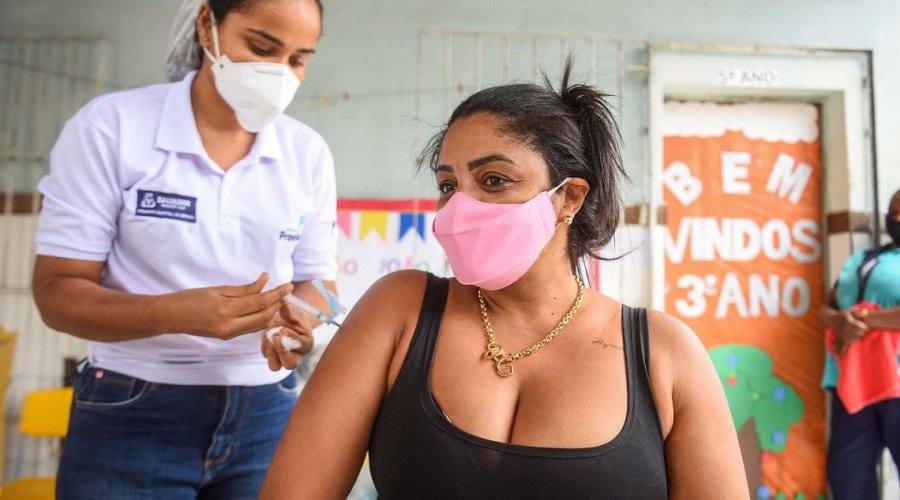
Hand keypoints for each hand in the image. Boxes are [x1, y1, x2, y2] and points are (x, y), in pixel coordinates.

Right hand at [164, 273, 292, 339]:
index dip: (277, 294)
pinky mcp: (227, 337)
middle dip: (277, 304)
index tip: (288, 285)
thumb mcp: (218, 289)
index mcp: (226, 310)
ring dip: (271, 312)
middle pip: (264, 316)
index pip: (260, 302)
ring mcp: (228, 334)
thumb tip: (264, 281)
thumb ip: (244, 289)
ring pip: (259, 324)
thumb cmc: (191, 298)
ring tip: (277, 298)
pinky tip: (263, 308)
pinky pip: (250, 328)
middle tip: (285, 291)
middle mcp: (229, 326)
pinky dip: (260, 318)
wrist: (171, 317)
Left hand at [262, 302, 313, 370]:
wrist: (290, 323)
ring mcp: (282, 358)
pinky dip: (264, 347)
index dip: (293, 338)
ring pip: (275, 366)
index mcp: (305, 344)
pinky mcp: (271, 355)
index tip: (283, 329)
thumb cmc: (296, 319)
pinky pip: (266, 355)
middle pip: (290, 364)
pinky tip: (265, 337)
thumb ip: (290, 313)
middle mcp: (295, 355)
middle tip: (276, 337)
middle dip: (281, 352)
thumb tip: (284, 305)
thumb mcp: (296, 315)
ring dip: (270, 353)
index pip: (302, 346)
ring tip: (268, 339)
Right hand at [833, 309, 868, 355]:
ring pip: (853, 337)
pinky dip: (854, 340)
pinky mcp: (840, 336)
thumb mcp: (850, 311)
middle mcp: (843, 326)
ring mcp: (841, 332)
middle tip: (865, 331)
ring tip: (861, 334)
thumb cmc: (844, 315)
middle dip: (862, 332)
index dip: (864, 328)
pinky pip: (849, 340)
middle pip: (856, 332)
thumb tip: (866, 311)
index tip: (866, 327)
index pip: (858, 326)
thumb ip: (858, 312)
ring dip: (859, 336)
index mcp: (847, 320)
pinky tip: (857, 338)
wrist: (831, 319)